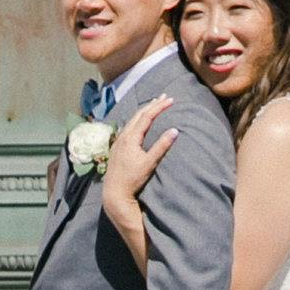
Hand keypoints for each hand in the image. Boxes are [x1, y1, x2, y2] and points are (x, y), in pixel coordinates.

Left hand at [97, 93, 176, 227]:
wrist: (114, 192)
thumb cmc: (133, 179)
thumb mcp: (150, 163)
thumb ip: (162, 146)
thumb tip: (175, 130)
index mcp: (131, 137)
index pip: (147, 116)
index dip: (159, 107)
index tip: (171, 100)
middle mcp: (123, 136)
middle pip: (138, 115)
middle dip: (152, 105)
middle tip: (164, 97)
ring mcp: (118, 141)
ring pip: (132, 120)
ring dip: (144, 111)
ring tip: (153, 105)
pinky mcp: (117, 147)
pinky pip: (128, 126)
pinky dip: (137, 120)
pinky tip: (139, 122)